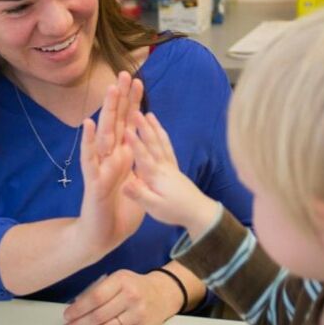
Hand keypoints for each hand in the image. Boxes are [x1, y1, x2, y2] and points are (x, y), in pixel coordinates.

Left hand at [61, 269, 180, 324]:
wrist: (162, 294)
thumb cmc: (134, 285)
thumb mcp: (118, 278)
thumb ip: (99, 289)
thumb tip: (75, 306)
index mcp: (122, 280)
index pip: (96, 297)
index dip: (79, 309)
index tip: (66, 316)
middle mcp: (131, 297)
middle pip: (99, 315)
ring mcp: (137, 314)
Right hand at [77, 72, 145, 253]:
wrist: (103, 236)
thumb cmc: (120, 210)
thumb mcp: (137, 183)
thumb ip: (135, 162)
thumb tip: (137, 142)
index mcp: (122, 156)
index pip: (129, 125)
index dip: (133, 104)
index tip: (137, 82)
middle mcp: (110, 157)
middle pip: (116, 123)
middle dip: (121, 99)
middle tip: (125, 74)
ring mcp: (100, 167)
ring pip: (104, 135)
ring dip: (108, 113)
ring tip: (110, 91)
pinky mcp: (94, 182)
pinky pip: (91, 161)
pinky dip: (89, 143)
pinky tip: (88, 124)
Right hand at [124, 111, 218, 238]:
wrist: (199, 213)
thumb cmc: (174, 211)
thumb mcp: (154, 207)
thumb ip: (139, 194)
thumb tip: (124, 184)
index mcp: (155, 176)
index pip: (143, 157)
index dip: (134, 144)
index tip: (126, 129)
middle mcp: (163, 167)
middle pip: (153, 144)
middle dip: (144, 127)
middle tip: (136, 112)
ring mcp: (170, 166)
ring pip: (161, 142)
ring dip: (154, 128)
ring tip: (148, 114)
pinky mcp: (174, 168)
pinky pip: (168, 147)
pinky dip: (163, 136)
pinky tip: (160, 131)